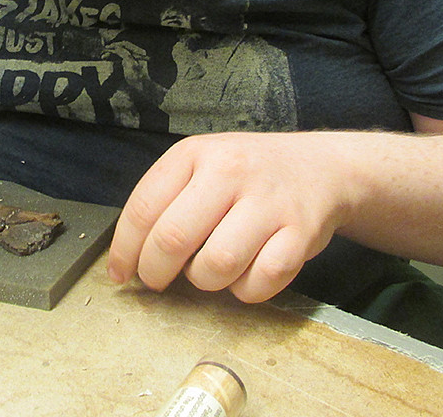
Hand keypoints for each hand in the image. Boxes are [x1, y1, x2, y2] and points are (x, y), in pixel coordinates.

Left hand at [106, 132, 349, 302]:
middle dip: (156, 272)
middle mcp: (230, 171)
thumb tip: (127, 257)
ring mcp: (268, 201)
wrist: (322, 168)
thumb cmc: (249, 175)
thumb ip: (166, 200)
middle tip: (158, 280)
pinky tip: (247, 273)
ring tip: (211, 267)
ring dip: (205, 280)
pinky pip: (260, 282)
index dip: (124, 250)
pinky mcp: (300, 232)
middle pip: (173, 239)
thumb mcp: (202, 165)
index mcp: (196, 153)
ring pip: (216, 266)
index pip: (143, 208)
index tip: (121, 272)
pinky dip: (247, 290)